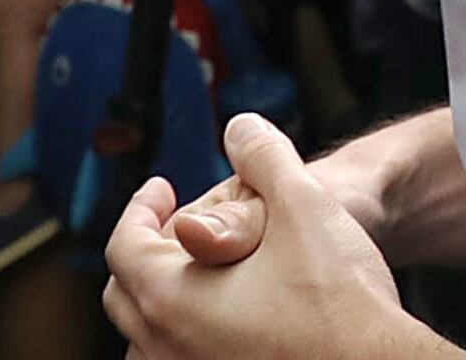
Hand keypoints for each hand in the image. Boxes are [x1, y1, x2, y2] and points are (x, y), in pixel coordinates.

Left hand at [104, 113, 411, 359]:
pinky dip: (182, 337)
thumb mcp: (302, 203)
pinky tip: (221, 320)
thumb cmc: (341, 296)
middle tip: (170, 226)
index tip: (161, 188)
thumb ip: (263, 155)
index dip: (140, 207)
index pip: (124, 247)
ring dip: (160, 302)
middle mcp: (168, 348)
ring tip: (192, 275)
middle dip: (145, 251)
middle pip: (127, 296)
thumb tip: (240, 128)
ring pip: (148, 340)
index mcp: (171, 300)